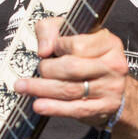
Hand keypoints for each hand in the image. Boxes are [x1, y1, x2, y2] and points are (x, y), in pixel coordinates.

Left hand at [13, 18, 127, 126]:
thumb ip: (51, 29)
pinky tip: (39, 105)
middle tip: (38, 69)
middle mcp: (114, 65)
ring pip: (70, 89)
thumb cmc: (87, 57)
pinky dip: (54, 108)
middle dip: (47, 69)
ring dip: (42, 89)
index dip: (58, 47)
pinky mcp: (105, 108)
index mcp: (108, 43)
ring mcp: (111, 88)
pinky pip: (75, 109)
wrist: (112, 87)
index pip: (77, 45)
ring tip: (23, 87)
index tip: (50, 50)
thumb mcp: (71, 33)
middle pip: (72, 68)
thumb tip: (44, 50)